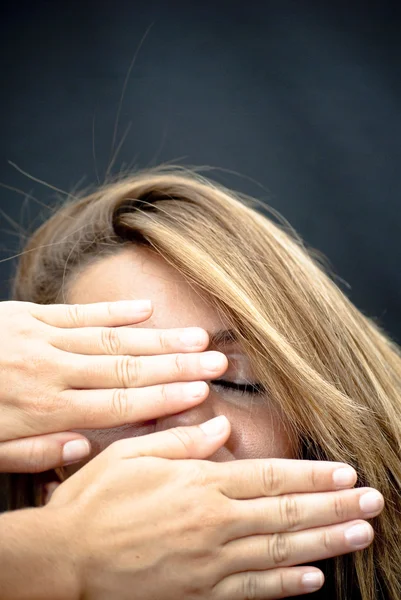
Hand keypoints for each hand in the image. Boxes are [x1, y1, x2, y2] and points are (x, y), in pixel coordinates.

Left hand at [0, 299, 226, 471]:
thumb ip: (37, 451)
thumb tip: (86, 448)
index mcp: (44, 409)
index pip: (118, 404)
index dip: (164, 398)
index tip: (199, 394)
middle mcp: (52, 370)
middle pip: (126, 368)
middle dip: (176, 366)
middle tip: (215, 362)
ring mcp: (42, 337)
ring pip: (112, 338)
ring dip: (158, 337)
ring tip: (196, 337)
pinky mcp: (28, 314)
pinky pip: (79, 312)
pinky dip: (115, 311)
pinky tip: (146, 309)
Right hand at [44, 416, 382, 599]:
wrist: (65, 559)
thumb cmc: (96, 500)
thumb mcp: (133, 455)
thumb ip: (182, 442)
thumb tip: (220, 430)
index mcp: (200, 485)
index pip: (270, 478)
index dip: (311, 476)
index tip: (345, 473)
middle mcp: (214, 524)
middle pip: (286, 514)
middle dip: (334, 507)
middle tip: (371, 501)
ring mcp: (209, 563)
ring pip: (280, 553)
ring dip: (325, 542)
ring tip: (360, 533)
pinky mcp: (199, 593)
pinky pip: (252, 591)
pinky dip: (287, 586)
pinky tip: (314, 580)